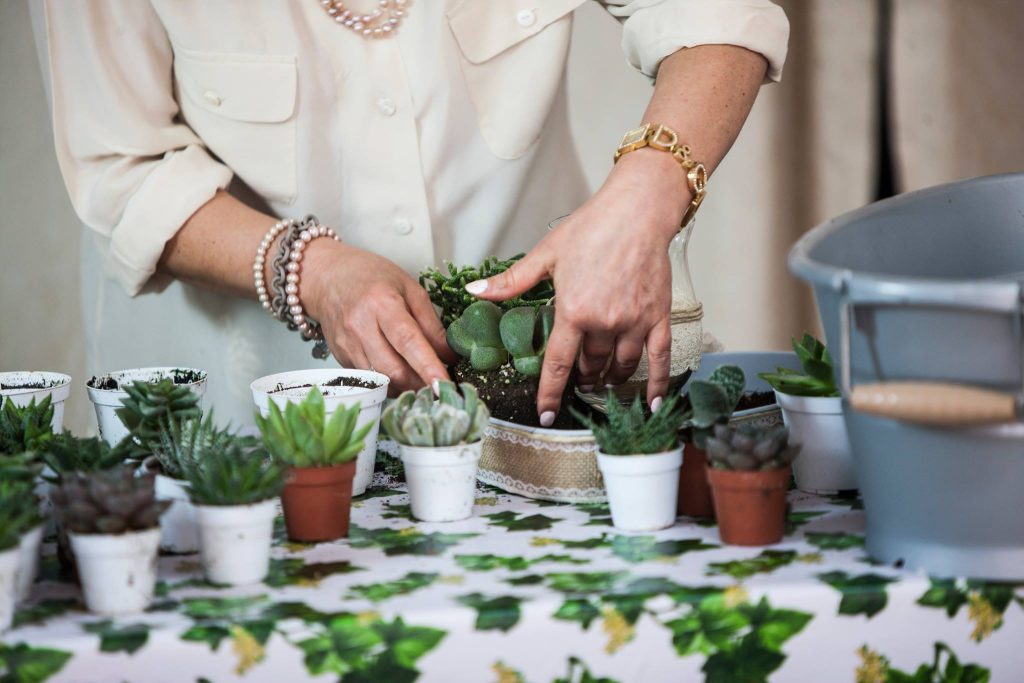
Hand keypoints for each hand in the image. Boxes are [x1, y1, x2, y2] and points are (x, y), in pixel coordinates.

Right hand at [301, 240, 456, 394]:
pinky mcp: (340, 357)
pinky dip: (388, 382)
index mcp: (382, 303)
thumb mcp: (410, 288)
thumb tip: (450, 356)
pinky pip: (370, 379)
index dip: (428, 366)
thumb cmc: (371, 277)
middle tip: (438, 385)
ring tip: (421, 379)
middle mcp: (360, 326)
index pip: (408, 341)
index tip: (444, 384)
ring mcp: (347, 345)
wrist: (326, 277)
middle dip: (420, 384)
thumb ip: (431, 324)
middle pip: (393, 369)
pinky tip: (398, 371)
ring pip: (381, 380)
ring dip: (406, 386)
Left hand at [469, 149, 690, 424]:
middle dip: (582, 375)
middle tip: (579, 378)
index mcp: (573, 311)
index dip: (551, 394)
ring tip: (603, 380)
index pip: (558, 365)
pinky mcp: (658, 317)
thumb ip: (511, 282)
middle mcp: (604, 323)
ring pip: (620, 366)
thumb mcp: (545, 255)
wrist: (636, 212)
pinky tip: (652, 403)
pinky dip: (656, 384)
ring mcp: (634, 323)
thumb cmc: (591, 228)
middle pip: (590, 366)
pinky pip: (659, 359)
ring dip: (609, 378)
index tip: (546, 415)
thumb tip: (474, 291)